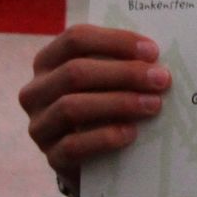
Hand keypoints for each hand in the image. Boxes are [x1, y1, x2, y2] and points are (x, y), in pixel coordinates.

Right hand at [18, 25, 171, 195]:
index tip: (152, 52)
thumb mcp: (107, 79)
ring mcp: (39, 125)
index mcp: (48, 61)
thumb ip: (121, 63)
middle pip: (75, 72)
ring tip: (153, 105)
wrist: (92, 157)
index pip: (76, 39)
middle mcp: (36, 91)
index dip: (116, 41)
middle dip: (124, 73)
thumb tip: (156, 59)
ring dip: (119, 103)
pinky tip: (131, 133)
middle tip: (161, 79)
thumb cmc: (104, 104)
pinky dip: (105, 138)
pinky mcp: (51, 156)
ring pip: (71, 107)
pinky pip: (73, 146)